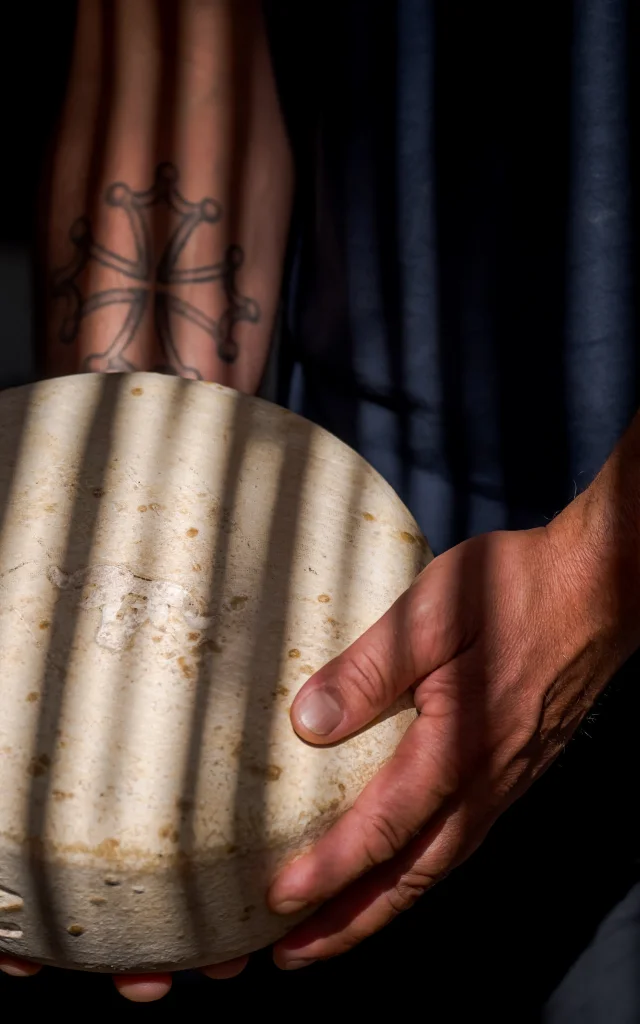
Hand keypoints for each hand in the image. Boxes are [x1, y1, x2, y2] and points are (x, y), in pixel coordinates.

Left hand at [2, 499, 634, 993]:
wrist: (599, 587)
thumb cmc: (517, 588)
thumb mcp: (432, 612)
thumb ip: (370, 669)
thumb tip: (307, 723)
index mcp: (459, 745)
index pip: (384, 828)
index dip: (329, 870)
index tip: (277, 901)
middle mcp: (486, 780)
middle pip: (413, 875)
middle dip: (351, 921)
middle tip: (295, 954)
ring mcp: (505, 778)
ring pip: (438, 864)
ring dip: (383, 905)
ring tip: (334, 926)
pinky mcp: (514, 765)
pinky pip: (460, 838)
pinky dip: (418, 871)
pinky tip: (399, 864)